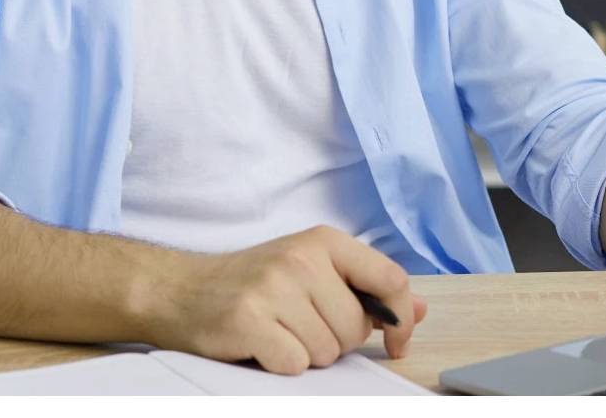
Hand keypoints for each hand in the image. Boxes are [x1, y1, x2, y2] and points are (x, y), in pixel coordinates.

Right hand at [157, 224, 426, 374]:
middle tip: (304, 324)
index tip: (396, 341)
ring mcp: (275, 287)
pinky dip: (282, 364)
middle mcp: (302, 257)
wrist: (185, 290)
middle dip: (337, 339)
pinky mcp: (250, 319)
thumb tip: (420, 308)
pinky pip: (295, 365)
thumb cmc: (256, 282)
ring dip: (308, 353)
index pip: (390, 278)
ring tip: (281, 330)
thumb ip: (366, 287)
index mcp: (325, 240)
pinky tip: (264, 344)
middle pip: (356, 326)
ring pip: (327, 350)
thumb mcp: (313, 270)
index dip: (401, 318)